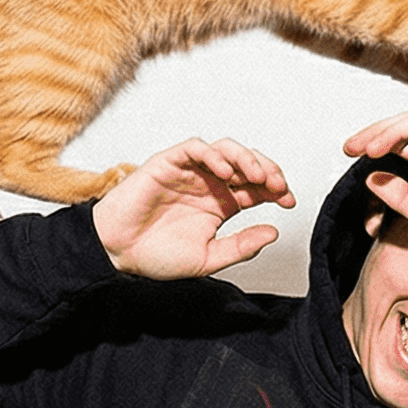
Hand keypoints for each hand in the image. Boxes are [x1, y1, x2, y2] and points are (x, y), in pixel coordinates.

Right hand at [93, 138, 294, 278]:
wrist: (118, 253)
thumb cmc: (155, 256)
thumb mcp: (208, 259)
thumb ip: (240, 247)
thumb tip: (273, 234)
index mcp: (221, 204)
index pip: (257, 188)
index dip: (276, 190)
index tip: (289, 201)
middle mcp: (208, 184)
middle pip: (248, 164)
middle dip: (268, 170)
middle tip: (278, 186)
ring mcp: (190, 171)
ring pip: (226, 150)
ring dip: (246, 158)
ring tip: (256, 176)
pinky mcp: (168, 163)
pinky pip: (195, 148)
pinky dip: (214, 155)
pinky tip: (225, 173)